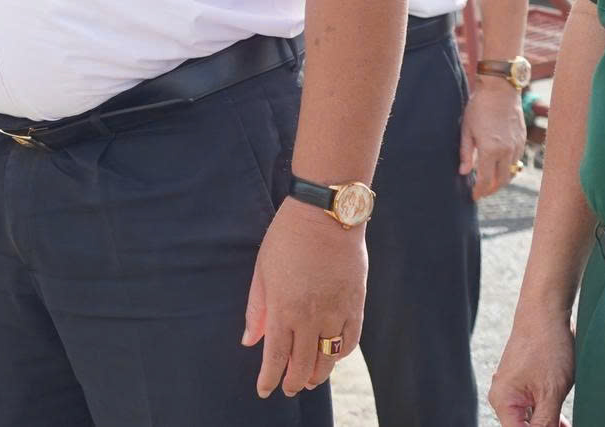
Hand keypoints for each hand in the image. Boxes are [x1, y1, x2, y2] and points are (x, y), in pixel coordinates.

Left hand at [241, 198, 366, 397]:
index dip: (269, 378)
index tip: (264, 390)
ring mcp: (336, 312)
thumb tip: (249, 340)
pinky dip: (340, 354)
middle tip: (287, 388)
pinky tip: (332, 355)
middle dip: (292, 382)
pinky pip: (350, 341)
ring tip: (309, 380)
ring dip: (318, 374)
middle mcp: (310, 317)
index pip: (275, 357)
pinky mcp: (355, 305)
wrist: (325, 214)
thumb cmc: (287, 238)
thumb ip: (256, 309)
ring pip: (328, 358)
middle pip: (303, 365)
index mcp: (283, 309)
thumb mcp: (262, 270)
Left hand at [463, 82, 530, 200]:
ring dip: (501, 180)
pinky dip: (508, 167)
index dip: (480, 191)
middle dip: (492, 190)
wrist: (500, 90)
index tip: (474, 196)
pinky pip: (516, 161)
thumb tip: (464, 173)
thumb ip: (466, 153)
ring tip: (490, 181)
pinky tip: (499, 165)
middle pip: (502, 181)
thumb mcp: (466, 129)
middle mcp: (506, 151)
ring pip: (511, 172)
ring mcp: (516, 146)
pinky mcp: (522, 140)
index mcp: (490, 150)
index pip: (486, 180)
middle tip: (482, 192)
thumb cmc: (479, 107)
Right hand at [488, 297, 575, 425]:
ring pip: (531, 421)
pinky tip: (565, 422)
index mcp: (503, 401)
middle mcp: (503, 398)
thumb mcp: (551, 393)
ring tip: (568, 425)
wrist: (546, 312)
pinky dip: (549, 417)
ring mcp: (514, 390)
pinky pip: (534, 409)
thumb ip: (546, 424)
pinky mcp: (525, 384)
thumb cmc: (547, 347)